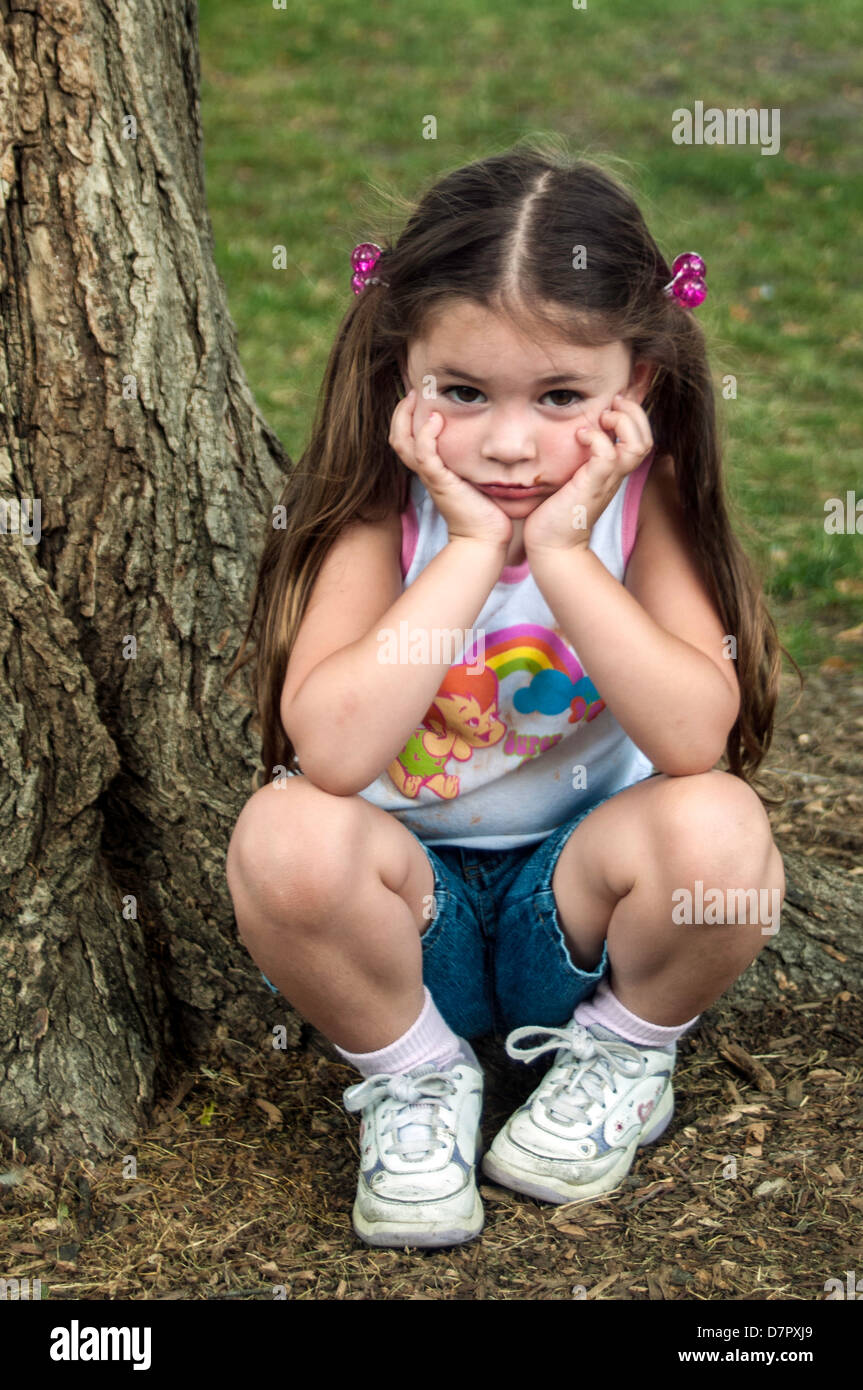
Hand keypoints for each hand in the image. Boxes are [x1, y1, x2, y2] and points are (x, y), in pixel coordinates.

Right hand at [389, 389, 512, 553]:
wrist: (485, 538)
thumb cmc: (487, 510)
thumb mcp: (478, 476)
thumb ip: (476, 457)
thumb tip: (492, 436)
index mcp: (432, 470)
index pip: (408, 439)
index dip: (407, 417)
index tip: (420, 396)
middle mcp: (427, 472)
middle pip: (397, 438)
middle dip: (401, 412)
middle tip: (414, 391)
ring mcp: (431, 477)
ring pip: (403, 443)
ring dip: (407, 417)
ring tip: (417, 397)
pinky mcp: (440, 482)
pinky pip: (424, 454)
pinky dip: (426, 435)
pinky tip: (435, 419)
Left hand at [523, 394, 653, 556]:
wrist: (553, 546)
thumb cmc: (557, 512)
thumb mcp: (573, 478)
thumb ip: (580, 458)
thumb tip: (572, 433)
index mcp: (615, 471)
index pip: (642, 438)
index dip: (635, 415)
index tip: (614, 403)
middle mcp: (616, 475)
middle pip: (647, 439)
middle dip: (633, 413)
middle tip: (611, 405)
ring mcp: (606, 481)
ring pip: (637, 445)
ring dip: (622, 423)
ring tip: (602, 418)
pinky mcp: (590, 486)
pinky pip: (606, 455)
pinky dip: (596, 438)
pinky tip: (580, 436)